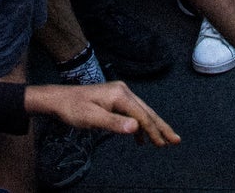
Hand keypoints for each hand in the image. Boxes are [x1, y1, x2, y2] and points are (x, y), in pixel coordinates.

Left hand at [24, 82, 179, 147]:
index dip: (154, 131)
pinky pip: (132, 112)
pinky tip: (140, 137)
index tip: (164, 145)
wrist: (59, 99)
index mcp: (120, 95)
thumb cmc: (73, 109)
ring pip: (142, 111)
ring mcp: (119, 93)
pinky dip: (139, 124)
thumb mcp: (92, 118)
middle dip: (161, 127)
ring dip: (152, 127)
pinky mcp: (115, 98)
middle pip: (147, 111)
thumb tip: (136, 128)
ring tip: (163, 141)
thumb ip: (114, 123)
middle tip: (175, 140)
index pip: (142, 116)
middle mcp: (123, 91)